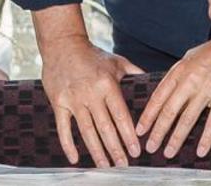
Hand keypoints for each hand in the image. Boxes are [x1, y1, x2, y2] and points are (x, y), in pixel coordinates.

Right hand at [39, 33, 143, 166]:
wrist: (62, 43)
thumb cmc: (92, 54)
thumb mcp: (116, 61)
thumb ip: (134, 72)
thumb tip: (151, 80)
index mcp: (107, 85)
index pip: (121, 116)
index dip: (128, 135)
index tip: (136, 151)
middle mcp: (91, 94)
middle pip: (105, 127)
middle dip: (116, 148)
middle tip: (124, 164)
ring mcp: (73, 99)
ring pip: (87, 131)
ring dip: (97, 151)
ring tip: (105, 165)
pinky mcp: (58, 102)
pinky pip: (63, 128)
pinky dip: (68, 144)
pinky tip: (75, 158)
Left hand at [134, 35, 210, 159]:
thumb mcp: (189, 58)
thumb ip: (177, 75)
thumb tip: (166, 91)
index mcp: (179, 72)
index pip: (158, 97)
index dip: (147, 116)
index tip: (140, 130)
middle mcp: (189, 82)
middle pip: (169, 111)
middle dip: (157, 132)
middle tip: (150, 147)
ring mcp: (207, 90)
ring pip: (187, 119)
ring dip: (176, 138)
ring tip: (168, 152)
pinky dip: (206, 138)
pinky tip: (200, 151)